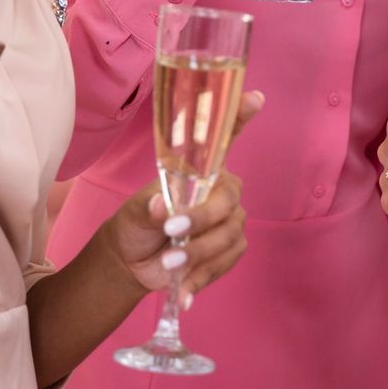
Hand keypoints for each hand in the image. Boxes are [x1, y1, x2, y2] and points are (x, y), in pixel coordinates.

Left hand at [102, 89, 263, 302]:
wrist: (132, 262)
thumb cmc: (135, 224)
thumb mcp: (133, 212)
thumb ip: (147, 208)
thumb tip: (161, 208)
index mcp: (200, 168)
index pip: (224, 138)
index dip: (240, 116)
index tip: (255, 98)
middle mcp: (221, 189)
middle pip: (227, 201)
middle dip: (201, 220)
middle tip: (171, 234)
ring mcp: (229, 220)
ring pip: (228, 236)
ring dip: (198, 254)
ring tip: (169, 266)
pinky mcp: (230, 249)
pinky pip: (227, 261)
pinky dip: (203, 276)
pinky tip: (183, 290)